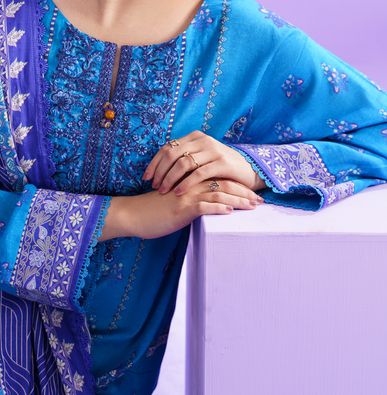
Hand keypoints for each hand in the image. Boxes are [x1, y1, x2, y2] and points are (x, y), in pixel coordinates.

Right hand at [99, 179, 262, 240]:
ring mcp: (187, 196)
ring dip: (238, 200)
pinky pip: (204, 206)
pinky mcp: (182, 208)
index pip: (219, 180)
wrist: (134, 215)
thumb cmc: (153, 211)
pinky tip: (230, 211)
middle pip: (223, 184)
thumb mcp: (175, 202)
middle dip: (244, 193)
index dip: (238, 186)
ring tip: (253, 206)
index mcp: (190, 182)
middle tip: (260, 200)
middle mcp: (191, 185)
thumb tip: (205, 207)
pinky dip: (219, 207)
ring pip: (218, 193)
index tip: (252, 194)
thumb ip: (190, 200)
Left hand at [143, 130, 264, 193]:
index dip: (155, 162)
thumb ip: (185, 158)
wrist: (250, 171)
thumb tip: (160, 169)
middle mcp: (203, 140)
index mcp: (195, 137)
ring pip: (183, 163)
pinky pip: (199, 173)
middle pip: (172, 154)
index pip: (168, 147)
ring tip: (163, 191)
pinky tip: (179, 192)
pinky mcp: (222, 163)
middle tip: (153, 186)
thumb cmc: (221, 168)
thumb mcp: (202, 158)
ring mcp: (213, 150)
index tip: (146, 177)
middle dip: (160, 171)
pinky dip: (186, 183)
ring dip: (170, 178)